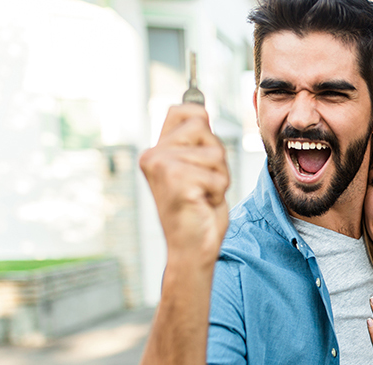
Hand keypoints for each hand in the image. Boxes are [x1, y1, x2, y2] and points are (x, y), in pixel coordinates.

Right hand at [139, 104, 229, 268]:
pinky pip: (218, 175)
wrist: (191, 249)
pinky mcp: (177, 180)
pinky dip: (218, 192)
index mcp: (155, 150)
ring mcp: (162, 166)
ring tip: (203, 195)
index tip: (201, 157)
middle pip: (205, 128)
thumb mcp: (197, 167)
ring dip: (219, 177)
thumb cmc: (198, 211)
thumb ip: (195, 140)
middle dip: (216, 158)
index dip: (204, 126)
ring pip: (215, 152)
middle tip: (203, 184)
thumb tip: (199, 107)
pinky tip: (202, 204)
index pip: (186, 110)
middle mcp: (153, 155)